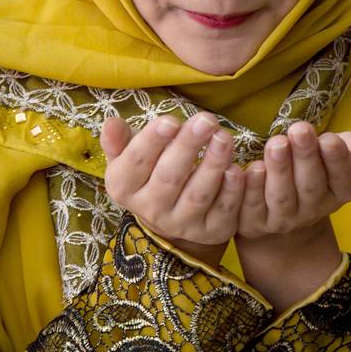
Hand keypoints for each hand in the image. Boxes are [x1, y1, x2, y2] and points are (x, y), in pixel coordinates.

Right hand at [101, 111, 244, 268]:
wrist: (171, 218)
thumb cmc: (151, 172)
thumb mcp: (129, 156)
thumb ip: (120, 140)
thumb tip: (111, 122)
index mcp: (124, 187)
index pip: (135, 164)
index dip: (151, 142)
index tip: (170, 120)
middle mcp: (151, 210)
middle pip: (169, 177)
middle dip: (188, 147)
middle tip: (206, 120)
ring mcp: (181, 224)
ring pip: (197, 195)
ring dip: (213, 165)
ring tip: (225, 137)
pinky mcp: (210, 232)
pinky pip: (222, 212)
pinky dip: (231, 191)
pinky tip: (238, 170)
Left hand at [228, 115, 350, 309]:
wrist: (285, 216)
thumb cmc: (318, 171)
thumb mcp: (343, 154)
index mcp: (342, 191)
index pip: (345, 178)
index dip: (337, 159)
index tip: (330, 138)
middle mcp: (314, 209)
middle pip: (311, 185)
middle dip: (305, 157)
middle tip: (298, 129)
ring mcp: (283, 219)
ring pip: (281, 196)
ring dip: (278, 169)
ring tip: (275, 143)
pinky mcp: (253, 223)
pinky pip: (250, 208)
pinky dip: (249, 188)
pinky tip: (247, 167)